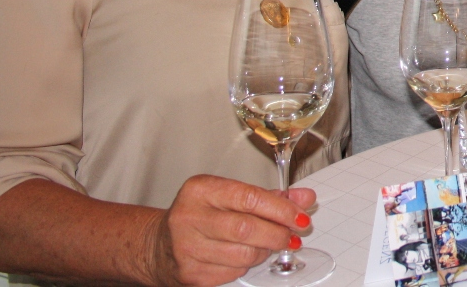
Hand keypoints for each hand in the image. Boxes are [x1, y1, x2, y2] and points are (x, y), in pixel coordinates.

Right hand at [143, 175, 314, 286]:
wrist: (160, 245)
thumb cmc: (201, 215)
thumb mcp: (230, 196)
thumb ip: (269, 197)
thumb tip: (305, 198)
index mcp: (200, 190)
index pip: (250, 198)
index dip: (281, 209)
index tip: (300, 216)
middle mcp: (189, 217)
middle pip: (247, 229)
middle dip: (277, 234)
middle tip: (291, 236)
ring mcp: (186, 248)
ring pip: (243, 254)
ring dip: (264, 251)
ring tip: (265, 244)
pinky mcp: (190, 275)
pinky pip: (233, 273)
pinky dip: (246, 266)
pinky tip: (242, 256)